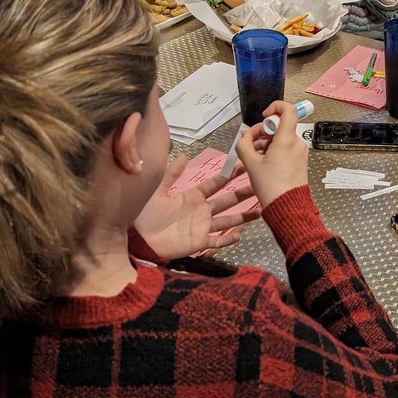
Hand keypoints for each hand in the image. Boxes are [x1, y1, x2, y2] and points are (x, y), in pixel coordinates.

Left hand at [134, 155, 260, 257]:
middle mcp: (201, 210)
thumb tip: (183, 155)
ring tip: (260, 210)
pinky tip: (240, 234)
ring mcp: (201, 227)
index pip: (215, 184)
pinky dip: (228, 239)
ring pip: (227, 220)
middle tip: (258, 185)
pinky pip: (217, 241)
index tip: (242, 166)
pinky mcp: (199, 242)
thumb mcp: (157, 189)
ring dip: (243, 216)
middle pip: (226, 200)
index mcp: (192, 196)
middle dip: (242, 193)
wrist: (136, 238)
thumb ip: (171, 174)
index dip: (228, 176)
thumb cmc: (145, 213)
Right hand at [236, 101, 308, 208]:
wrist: (288, 207)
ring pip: (282, 138)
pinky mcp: (301, 161)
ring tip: (255, 157)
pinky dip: (274, 151)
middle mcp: (297, 143)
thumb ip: (244, 144)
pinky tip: (264, 163)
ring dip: (267, 143)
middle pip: (281, 126)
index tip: (263, 118)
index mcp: (287, 139)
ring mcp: (301, 152)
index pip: (288, 109)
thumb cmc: (270, 186)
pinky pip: (287, 148)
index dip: (275, 107)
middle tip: (251, 145)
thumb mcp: (250, 163)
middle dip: (264, 132)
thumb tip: (245, 135)